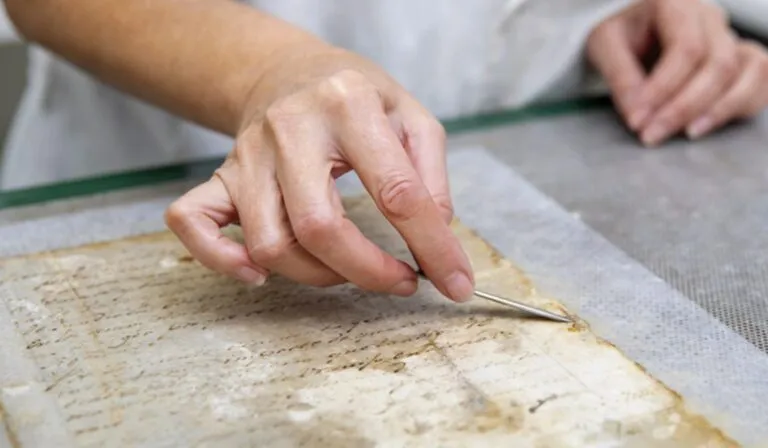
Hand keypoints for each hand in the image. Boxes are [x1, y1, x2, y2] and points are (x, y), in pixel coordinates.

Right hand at [164, 44, 474, 301]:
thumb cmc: (356, 98)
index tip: (453, 282)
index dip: (431, 246)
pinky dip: (221, 259)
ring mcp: (248, 154)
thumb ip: (432, 178)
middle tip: (399, 280)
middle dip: (368, 272)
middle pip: (320, 227)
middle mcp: (291, 128)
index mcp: (349, 104)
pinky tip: (258, 273)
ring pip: (269, 242)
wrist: (291, 72)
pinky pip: (194, 222)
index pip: (396, 191)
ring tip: (346, 269)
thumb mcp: (411, 117)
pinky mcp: (222, 174)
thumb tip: (436, 242)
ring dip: (316, 276)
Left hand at [587, 0, 767, 145]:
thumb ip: (620, 78)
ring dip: (718, 110)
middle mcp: (711, 18)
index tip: (638, 119)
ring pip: (747, 73)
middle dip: (685, 107)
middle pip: (718, 64)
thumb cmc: (621, 33)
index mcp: (677, 3)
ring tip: (686, 134)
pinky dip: (739, 106)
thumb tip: (637, 117)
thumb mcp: (605, 46)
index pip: (686, 48)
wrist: (631, 30)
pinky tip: (706, 125)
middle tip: (652, 135)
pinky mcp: (740, 61)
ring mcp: (730, 38)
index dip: (663, 89)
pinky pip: (759, 81)